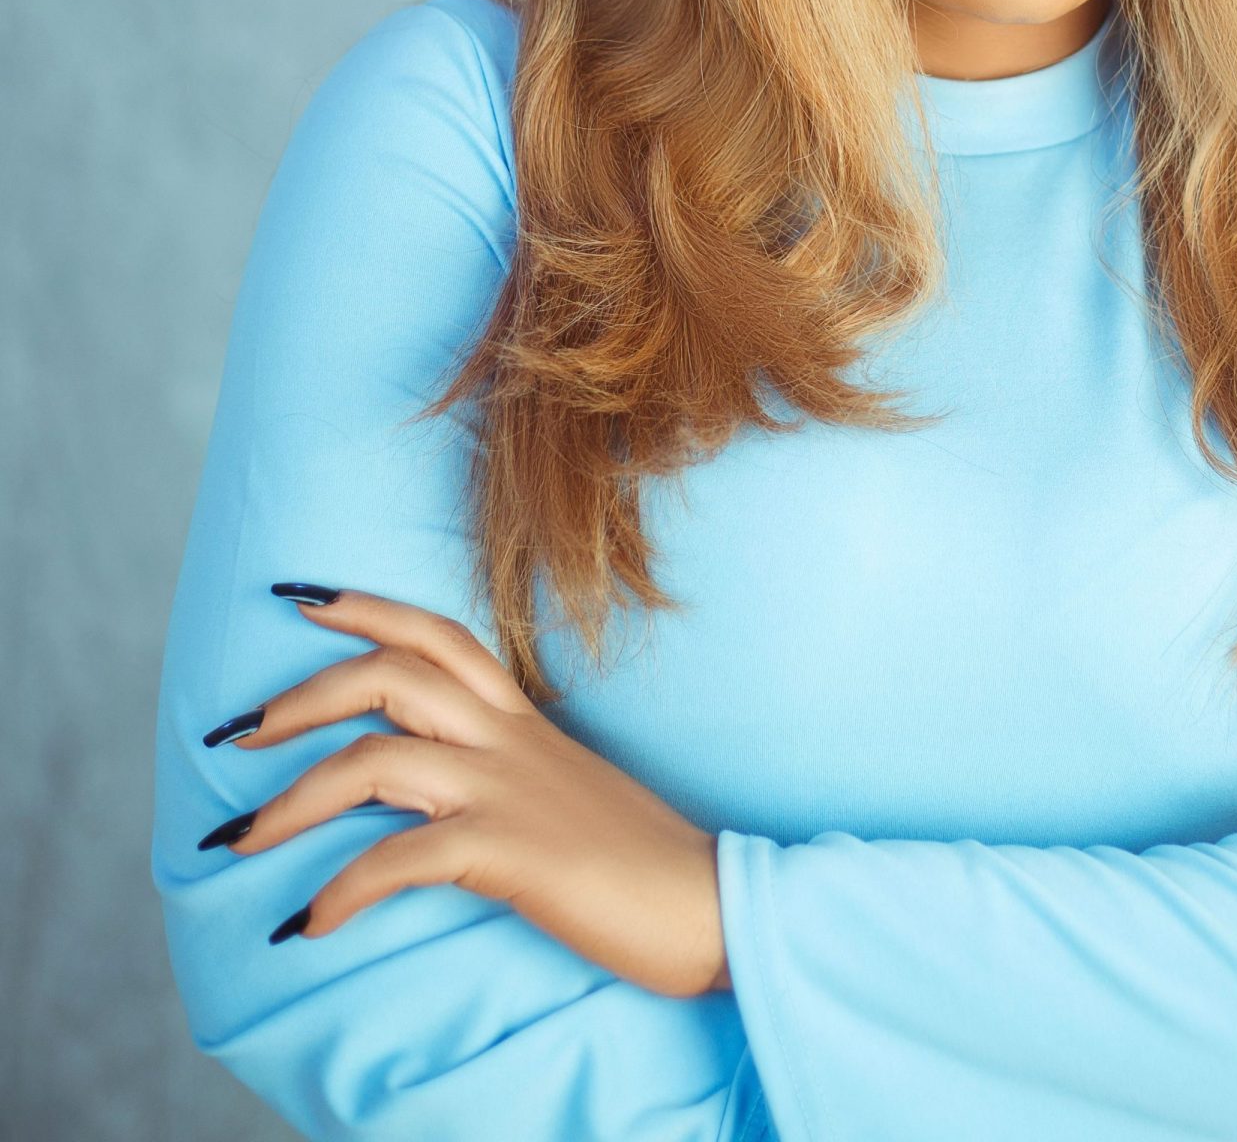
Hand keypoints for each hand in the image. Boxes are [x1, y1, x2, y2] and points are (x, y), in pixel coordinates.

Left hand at [199, 586, 729, 998]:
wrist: (712, 902)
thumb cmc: (642, 859)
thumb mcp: (567, 794)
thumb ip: (511, 775)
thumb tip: (445, 794)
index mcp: (524, 721)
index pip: (439, 635)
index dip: (365, 608)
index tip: (299, 598)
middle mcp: (510, 741)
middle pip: (390, 675)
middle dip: (300, 694)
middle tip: (236, 730)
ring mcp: (509, 792)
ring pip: (375, 759)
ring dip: (290, 800)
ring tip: (236, 841)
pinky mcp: (510, 854)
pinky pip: (397, 861)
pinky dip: (338, 891)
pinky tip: (306, 925)